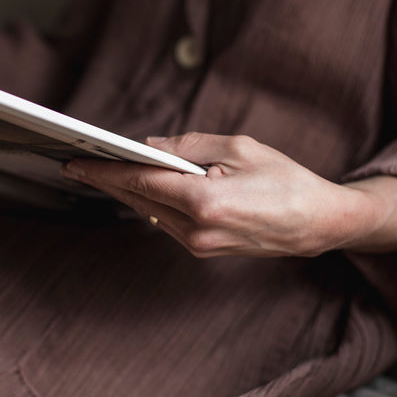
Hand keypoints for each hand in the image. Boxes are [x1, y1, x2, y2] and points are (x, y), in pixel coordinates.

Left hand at [62, 133, 396, 257]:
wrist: (321, 224)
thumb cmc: (287, 180)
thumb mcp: (239, 148)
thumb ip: (189, 146)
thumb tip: (150, 147)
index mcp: (204, 201)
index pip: (140, 182)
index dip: (103, 171)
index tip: (75, 162)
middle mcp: (197, 229)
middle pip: (139, 199)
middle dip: (112, 179)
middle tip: (83, 160)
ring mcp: (200, 245)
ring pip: (151, 212)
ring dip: (132, 191)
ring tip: (109, 169)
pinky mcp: (205, 250)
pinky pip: (168, 222)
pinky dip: (154, 203)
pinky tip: (147, 187)